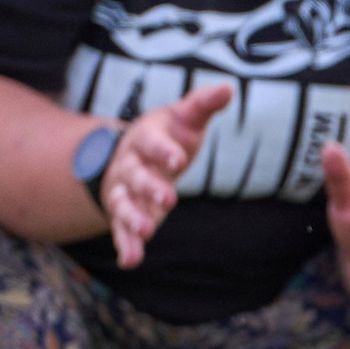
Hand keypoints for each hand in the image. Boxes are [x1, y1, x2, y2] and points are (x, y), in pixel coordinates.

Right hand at [101, 82, 232, 268]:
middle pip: (135, 176)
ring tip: (145, 231)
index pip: (150, 142)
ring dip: (131, 218)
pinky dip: (125, 244)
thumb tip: (228, 87)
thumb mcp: (183, 118)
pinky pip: (121, 230)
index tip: (179, 159)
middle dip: (150, 187)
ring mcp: (124, 191)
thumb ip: (202, 104)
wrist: (133, 154)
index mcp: (143, 139)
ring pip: (122, 204)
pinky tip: (131, 261)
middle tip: (169, 200)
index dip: (163, 150)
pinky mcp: (125, 214)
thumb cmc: (166, 136)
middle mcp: (129, 165)